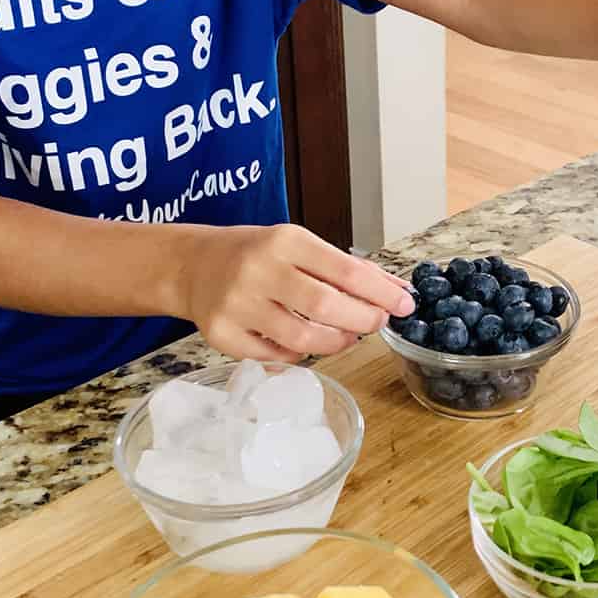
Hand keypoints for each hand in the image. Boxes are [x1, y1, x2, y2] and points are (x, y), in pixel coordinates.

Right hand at [171, 223, 415, 361]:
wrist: (193, 264)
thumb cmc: (257, 254)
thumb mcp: (300, 246)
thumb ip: (347, 269)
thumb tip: (397, 290)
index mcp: (284, 241)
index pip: (345, 269)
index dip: (381, 292)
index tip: (404, 304)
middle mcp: (258, 270)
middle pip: (326, 307)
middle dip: (363, 320)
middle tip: (376, 324)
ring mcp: (237, 305)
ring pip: (301, 339)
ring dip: (336, 343)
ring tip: (346, 336)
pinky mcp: (222, 335)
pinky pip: (274, 356)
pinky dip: (298, 355)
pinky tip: (305, 343)